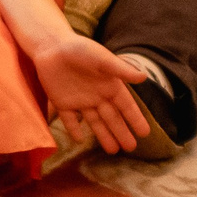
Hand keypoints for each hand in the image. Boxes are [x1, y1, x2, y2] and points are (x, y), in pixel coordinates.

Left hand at [32, 32, 153, 155]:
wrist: (51, 45)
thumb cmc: (80, 48)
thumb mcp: (101, 59)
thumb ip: (121, 69)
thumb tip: (144, 77)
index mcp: (109, 85)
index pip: (126, 106)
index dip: (135, 119)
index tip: (145, 133)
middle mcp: (97, 96)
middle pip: (112, 118)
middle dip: (122, 133)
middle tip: (131, 149)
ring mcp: (80, 101)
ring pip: (95, 122)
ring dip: (104, 136)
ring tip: (113, 151)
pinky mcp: (62, 103)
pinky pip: (70, 120)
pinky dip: (74, 129)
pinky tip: (80, 140)